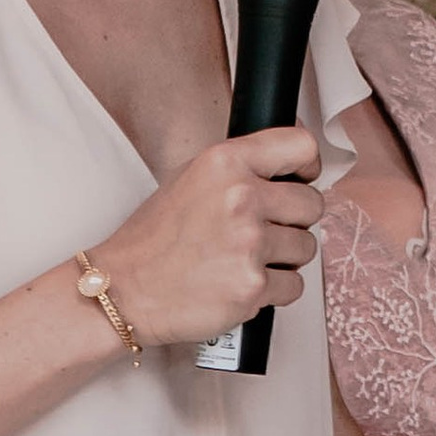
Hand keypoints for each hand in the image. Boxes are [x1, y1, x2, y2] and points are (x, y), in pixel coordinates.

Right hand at [94, 128, 320, 348]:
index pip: (300, 146)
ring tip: (246, 259)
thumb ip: (238, 170)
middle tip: (264, 231)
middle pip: (311, 204)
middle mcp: (241, 198)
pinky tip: (242, 283)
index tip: (303, 178)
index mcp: (225, 163)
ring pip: (306, 247)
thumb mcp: (190, 179)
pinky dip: (274, 290)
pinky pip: (295, 285)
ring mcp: (249, 244)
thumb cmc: (153, 240)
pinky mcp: (253, 287)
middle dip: (293, 220)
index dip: (308, 165)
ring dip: (284, 257)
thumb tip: (286, 170)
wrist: (124, 289)